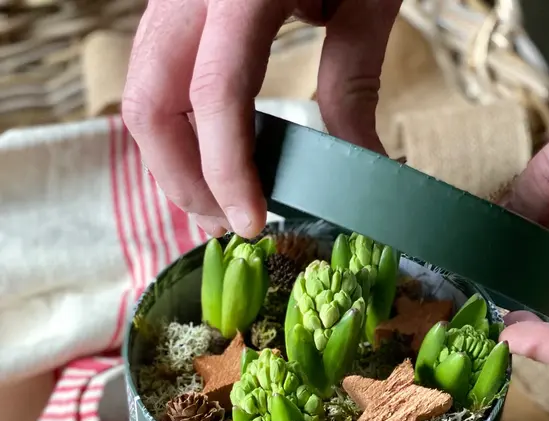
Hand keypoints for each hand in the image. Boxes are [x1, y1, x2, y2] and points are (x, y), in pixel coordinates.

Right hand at [122, 0, 400, 239]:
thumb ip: (351, 84)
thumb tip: (360, 168)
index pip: (215, 95)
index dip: (228, 171)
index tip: (253, 223)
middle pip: (150, 106)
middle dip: (185, 181)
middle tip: (231, 224)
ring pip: (142, 97)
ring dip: (175, 163)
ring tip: (222, 202)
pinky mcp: (175, 8)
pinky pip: (157, 80)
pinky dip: (179, 130)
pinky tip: (214, 158)